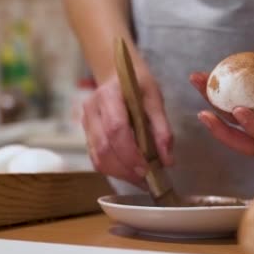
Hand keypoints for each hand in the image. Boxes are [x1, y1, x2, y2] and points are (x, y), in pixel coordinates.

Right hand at [81, 70, 173, 187]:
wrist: (117, 75)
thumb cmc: (138, 86)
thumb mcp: (155, 100)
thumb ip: (162, 129)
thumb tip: (167, 160)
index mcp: (108, 95)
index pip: (115, 128)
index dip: (130, 152)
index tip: (146, 168)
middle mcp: (92, 110)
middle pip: (104, 148)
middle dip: (126, 169)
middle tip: (147, 179)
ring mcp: (86, 124)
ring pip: (98, 158)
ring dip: (120, 174)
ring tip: (141, 179)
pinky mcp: (87, 136)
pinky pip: (97, 160)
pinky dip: (114, 171)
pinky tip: (130, 173)